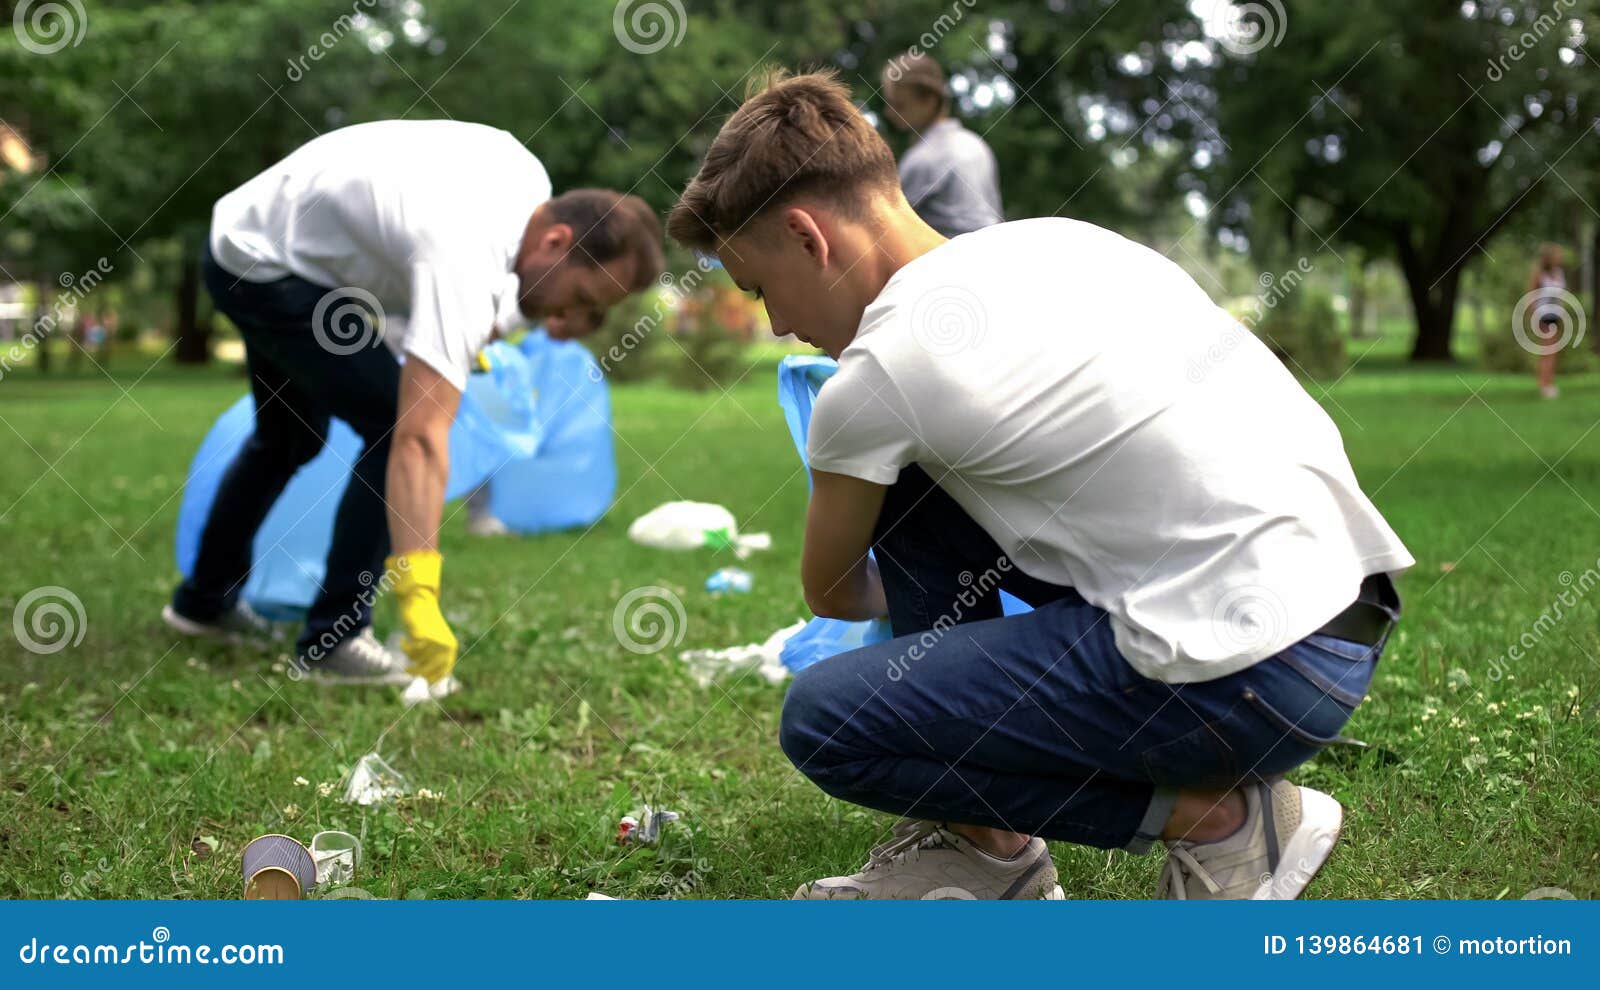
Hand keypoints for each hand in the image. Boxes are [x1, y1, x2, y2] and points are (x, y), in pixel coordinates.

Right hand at [386, 551, 457, 682]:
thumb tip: (427, 682)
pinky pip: (410, 651)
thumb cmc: (425, 626)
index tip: (422, 685)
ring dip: (410, 656)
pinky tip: (404, 640)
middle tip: (407, 670)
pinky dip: (405, 647)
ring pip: (417, 662)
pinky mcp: (423, 637)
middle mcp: (446, 647)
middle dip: (417, 673)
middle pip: (429, 672)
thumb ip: (433, 660)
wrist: (421, 603)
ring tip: (408, 646)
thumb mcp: (433, 644)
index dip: (432, 681)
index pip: (444, 673)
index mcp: (451, 649)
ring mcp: (435, 642)